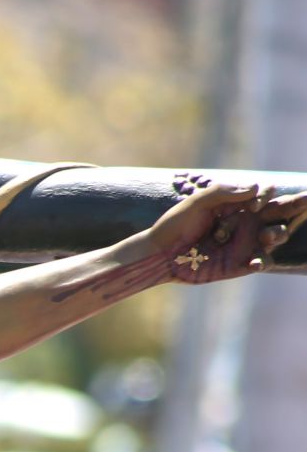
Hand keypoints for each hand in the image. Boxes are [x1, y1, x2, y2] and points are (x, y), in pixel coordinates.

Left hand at [150, 174, 306, 282]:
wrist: (160, 254)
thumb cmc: (175, 224)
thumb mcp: (196, 203)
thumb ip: (223, 193)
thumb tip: (255, 187)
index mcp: (238, 206)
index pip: (266, 195)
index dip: (268, 196)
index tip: (254, 204)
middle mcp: (246, 223)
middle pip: (281, 213)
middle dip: (297, 207)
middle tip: (306, 201)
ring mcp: (245, 243)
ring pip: (276, 236)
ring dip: (278, 234)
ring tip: (267, 235)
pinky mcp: (240, 264)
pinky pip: (263, 262)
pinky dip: (263, 261)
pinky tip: (255, 262)